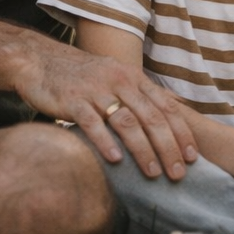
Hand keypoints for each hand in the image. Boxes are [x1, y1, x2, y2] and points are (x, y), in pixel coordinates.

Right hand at [11, 39, 196, 179]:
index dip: (182, 132)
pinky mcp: (72, 100)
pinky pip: (92, 122)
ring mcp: (96, 90)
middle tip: (179, 173)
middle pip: (152, 117)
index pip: (166, 106)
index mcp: (133, 78)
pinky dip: (105, 141)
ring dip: (143, 150)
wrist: (40, 60)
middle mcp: (120, 82)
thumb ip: (141, 93)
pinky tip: (115, 160)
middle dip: (169, 147)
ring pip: (127, 122)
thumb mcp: (117, 76)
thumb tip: (173, 108)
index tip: (194, 156)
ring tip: (154, 173)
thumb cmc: (82, 75)